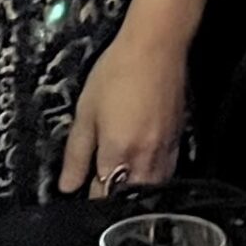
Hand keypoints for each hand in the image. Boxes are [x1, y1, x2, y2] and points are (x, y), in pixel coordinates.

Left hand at [58, 31, 189, 195]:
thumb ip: (76, 154)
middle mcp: (145, 158)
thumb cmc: (117, 73)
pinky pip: (168, 173)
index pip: (103, 195)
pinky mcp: (179, 140)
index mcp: (118, 152)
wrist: (156, 47)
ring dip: (136, 191)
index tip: (84, 189)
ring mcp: (166, 151)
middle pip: (131, 198)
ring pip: (152, 190)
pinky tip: (145, 169)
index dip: (90, 196)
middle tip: (102, 186)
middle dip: (115, 197)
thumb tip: (67, 187)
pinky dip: (154, 178)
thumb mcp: (86, 111)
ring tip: (123, 181)